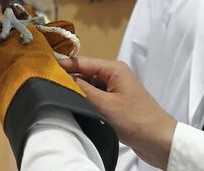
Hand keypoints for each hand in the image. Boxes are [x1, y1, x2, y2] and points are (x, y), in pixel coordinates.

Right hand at [59, 57, 176, 169]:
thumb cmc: (136, 120)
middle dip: (69, 79)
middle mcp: (115, 75)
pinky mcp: (117, 102)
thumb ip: (83, 90)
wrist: (160, 141)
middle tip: (48, 85)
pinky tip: (77, 107)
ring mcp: (116, 88)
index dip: (64, 64)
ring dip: (79, 92)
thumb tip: (64, 78)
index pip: (83, 61)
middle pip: (85, 72)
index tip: (44, 67)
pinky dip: (87, 101)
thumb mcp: (104, 105)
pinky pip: (96, 96)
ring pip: (90, 85)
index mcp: (114, 69)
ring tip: (60, 96)